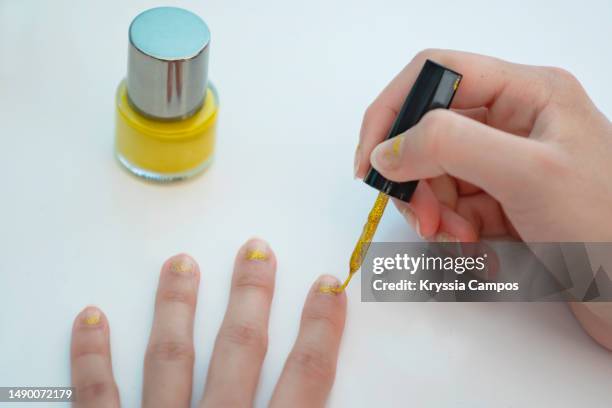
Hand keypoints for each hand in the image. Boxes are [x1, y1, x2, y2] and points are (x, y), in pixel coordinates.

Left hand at [70, 238, 345, 406]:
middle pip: (240, 351)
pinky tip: (91, 321)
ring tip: (181, 265)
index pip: (306, 378)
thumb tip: (340, 403)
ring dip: (178, 306)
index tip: (328, 289)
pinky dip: (91, 359)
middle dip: (252, 296)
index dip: (320, 328)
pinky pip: (98, 397)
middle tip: (255, 253)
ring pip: (170, 358)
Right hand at [355, 49, 611, 242]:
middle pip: (429, 130)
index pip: (436, 73)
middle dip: (417, 176)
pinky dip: (451, 226)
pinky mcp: (504, 200)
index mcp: (528, 92)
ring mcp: (508, 163)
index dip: (394, 111)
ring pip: (436, 172)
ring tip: (460, 238)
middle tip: (424, 216)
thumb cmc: (608, 229)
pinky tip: (473, 245)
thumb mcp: (529, 175)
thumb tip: (387, 150)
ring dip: (433, 208)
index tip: (371, 162)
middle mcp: (515, 121)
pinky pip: (453, 204)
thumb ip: (451, 146)